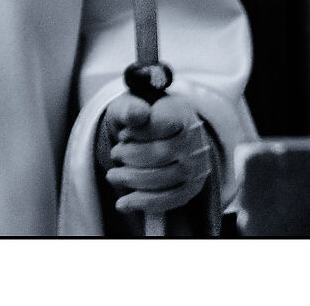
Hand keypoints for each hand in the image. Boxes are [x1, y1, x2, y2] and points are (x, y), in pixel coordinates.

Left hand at [99, 90, 212, 216]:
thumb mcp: (131, 105)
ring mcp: (196, 166)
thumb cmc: (142, 118)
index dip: (136, 132)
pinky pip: (171, 200)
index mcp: (181, 115)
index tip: (124, 134)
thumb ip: (129, 108)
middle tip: (115, 155)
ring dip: (133, 180)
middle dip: (129, 157)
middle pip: (160, 155)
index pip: (159, 125)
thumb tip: (135, 115)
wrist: (163, 132)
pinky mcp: (192, 188)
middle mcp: (194, 142)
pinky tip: (123, 205)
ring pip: (165, 180)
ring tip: (113, 175)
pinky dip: (145, 203)